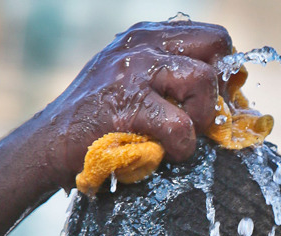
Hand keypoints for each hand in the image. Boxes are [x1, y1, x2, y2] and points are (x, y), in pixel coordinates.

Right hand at [38, 20, 231, 189]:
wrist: (50, 144)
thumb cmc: (96, 121)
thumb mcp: (133, 83)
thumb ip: (173, 78)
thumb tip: (230, 92)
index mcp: (147, 36)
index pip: (212, 38)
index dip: (225, 72)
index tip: (218, 103)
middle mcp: (142, 44)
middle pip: (216, 48)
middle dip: (217, 90)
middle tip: (200, 121)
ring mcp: (134, 71)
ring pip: (203, 82)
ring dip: (199, 121)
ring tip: (179, 139)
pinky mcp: (127, 106)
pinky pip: (180, 127)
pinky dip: (181, 147)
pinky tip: (165, 153)